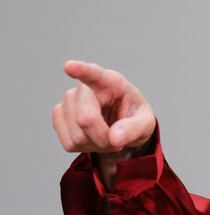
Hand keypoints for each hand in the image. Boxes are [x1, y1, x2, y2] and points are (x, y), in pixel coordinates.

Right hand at [53, 60, 156, 187]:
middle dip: (104, 138)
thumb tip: (114, 138)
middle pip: (86, 119)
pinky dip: (85, 148)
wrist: (122, 126)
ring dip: (96, 144)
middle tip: (118, 138)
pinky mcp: (59, 117)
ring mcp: (68, 101)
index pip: (93, 74)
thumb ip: (134, 128)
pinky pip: (69, 143)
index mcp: (110, 82)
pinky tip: (94, 139)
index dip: (80, 70)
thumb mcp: (146, 123)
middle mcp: (84, 88)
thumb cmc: (134, 118)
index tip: (70, 66)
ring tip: (107, 136)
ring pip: (77, 136)